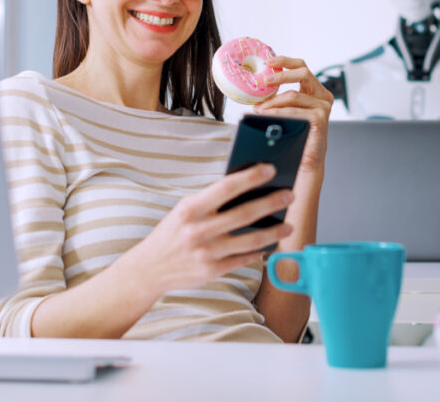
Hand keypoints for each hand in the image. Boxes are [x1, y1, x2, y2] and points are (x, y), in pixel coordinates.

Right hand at [131, 163, 294, 295]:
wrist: (149, 268)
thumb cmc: (172, 233)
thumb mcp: (184, 210)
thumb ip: (211, 201)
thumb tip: (247, 188)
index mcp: (190, 209)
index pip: (226, 187)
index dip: (251, 177)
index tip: (270, 169)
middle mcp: (199, 230)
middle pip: (244, 213)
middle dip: (272, 203)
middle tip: (289, 196)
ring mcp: (207, 253)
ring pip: (250, 240)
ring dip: (274, 232)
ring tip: (289, 225)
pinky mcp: (212, 271)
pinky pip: (244, 259)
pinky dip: (260, 251)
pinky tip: (270, 244)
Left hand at [254, 56, 333, 174]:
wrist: (305, 161)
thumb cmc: (295, 136)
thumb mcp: (286, 111)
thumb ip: (278, 98)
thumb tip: (257, 90)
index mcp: (314, 91)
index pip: (302, 67)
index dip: (286, 61)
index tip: (269, 62)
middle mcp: (322, 96)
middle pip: (303, 73)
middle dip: (281, 75)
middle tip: (263, 81)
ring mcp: (323, 107)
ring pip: (293, 95)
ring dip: (272, 101)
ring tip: (259, 109)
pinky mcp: (320, 118)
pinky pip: (294, 110)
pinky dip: (277, 112)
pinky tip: (266, 116)